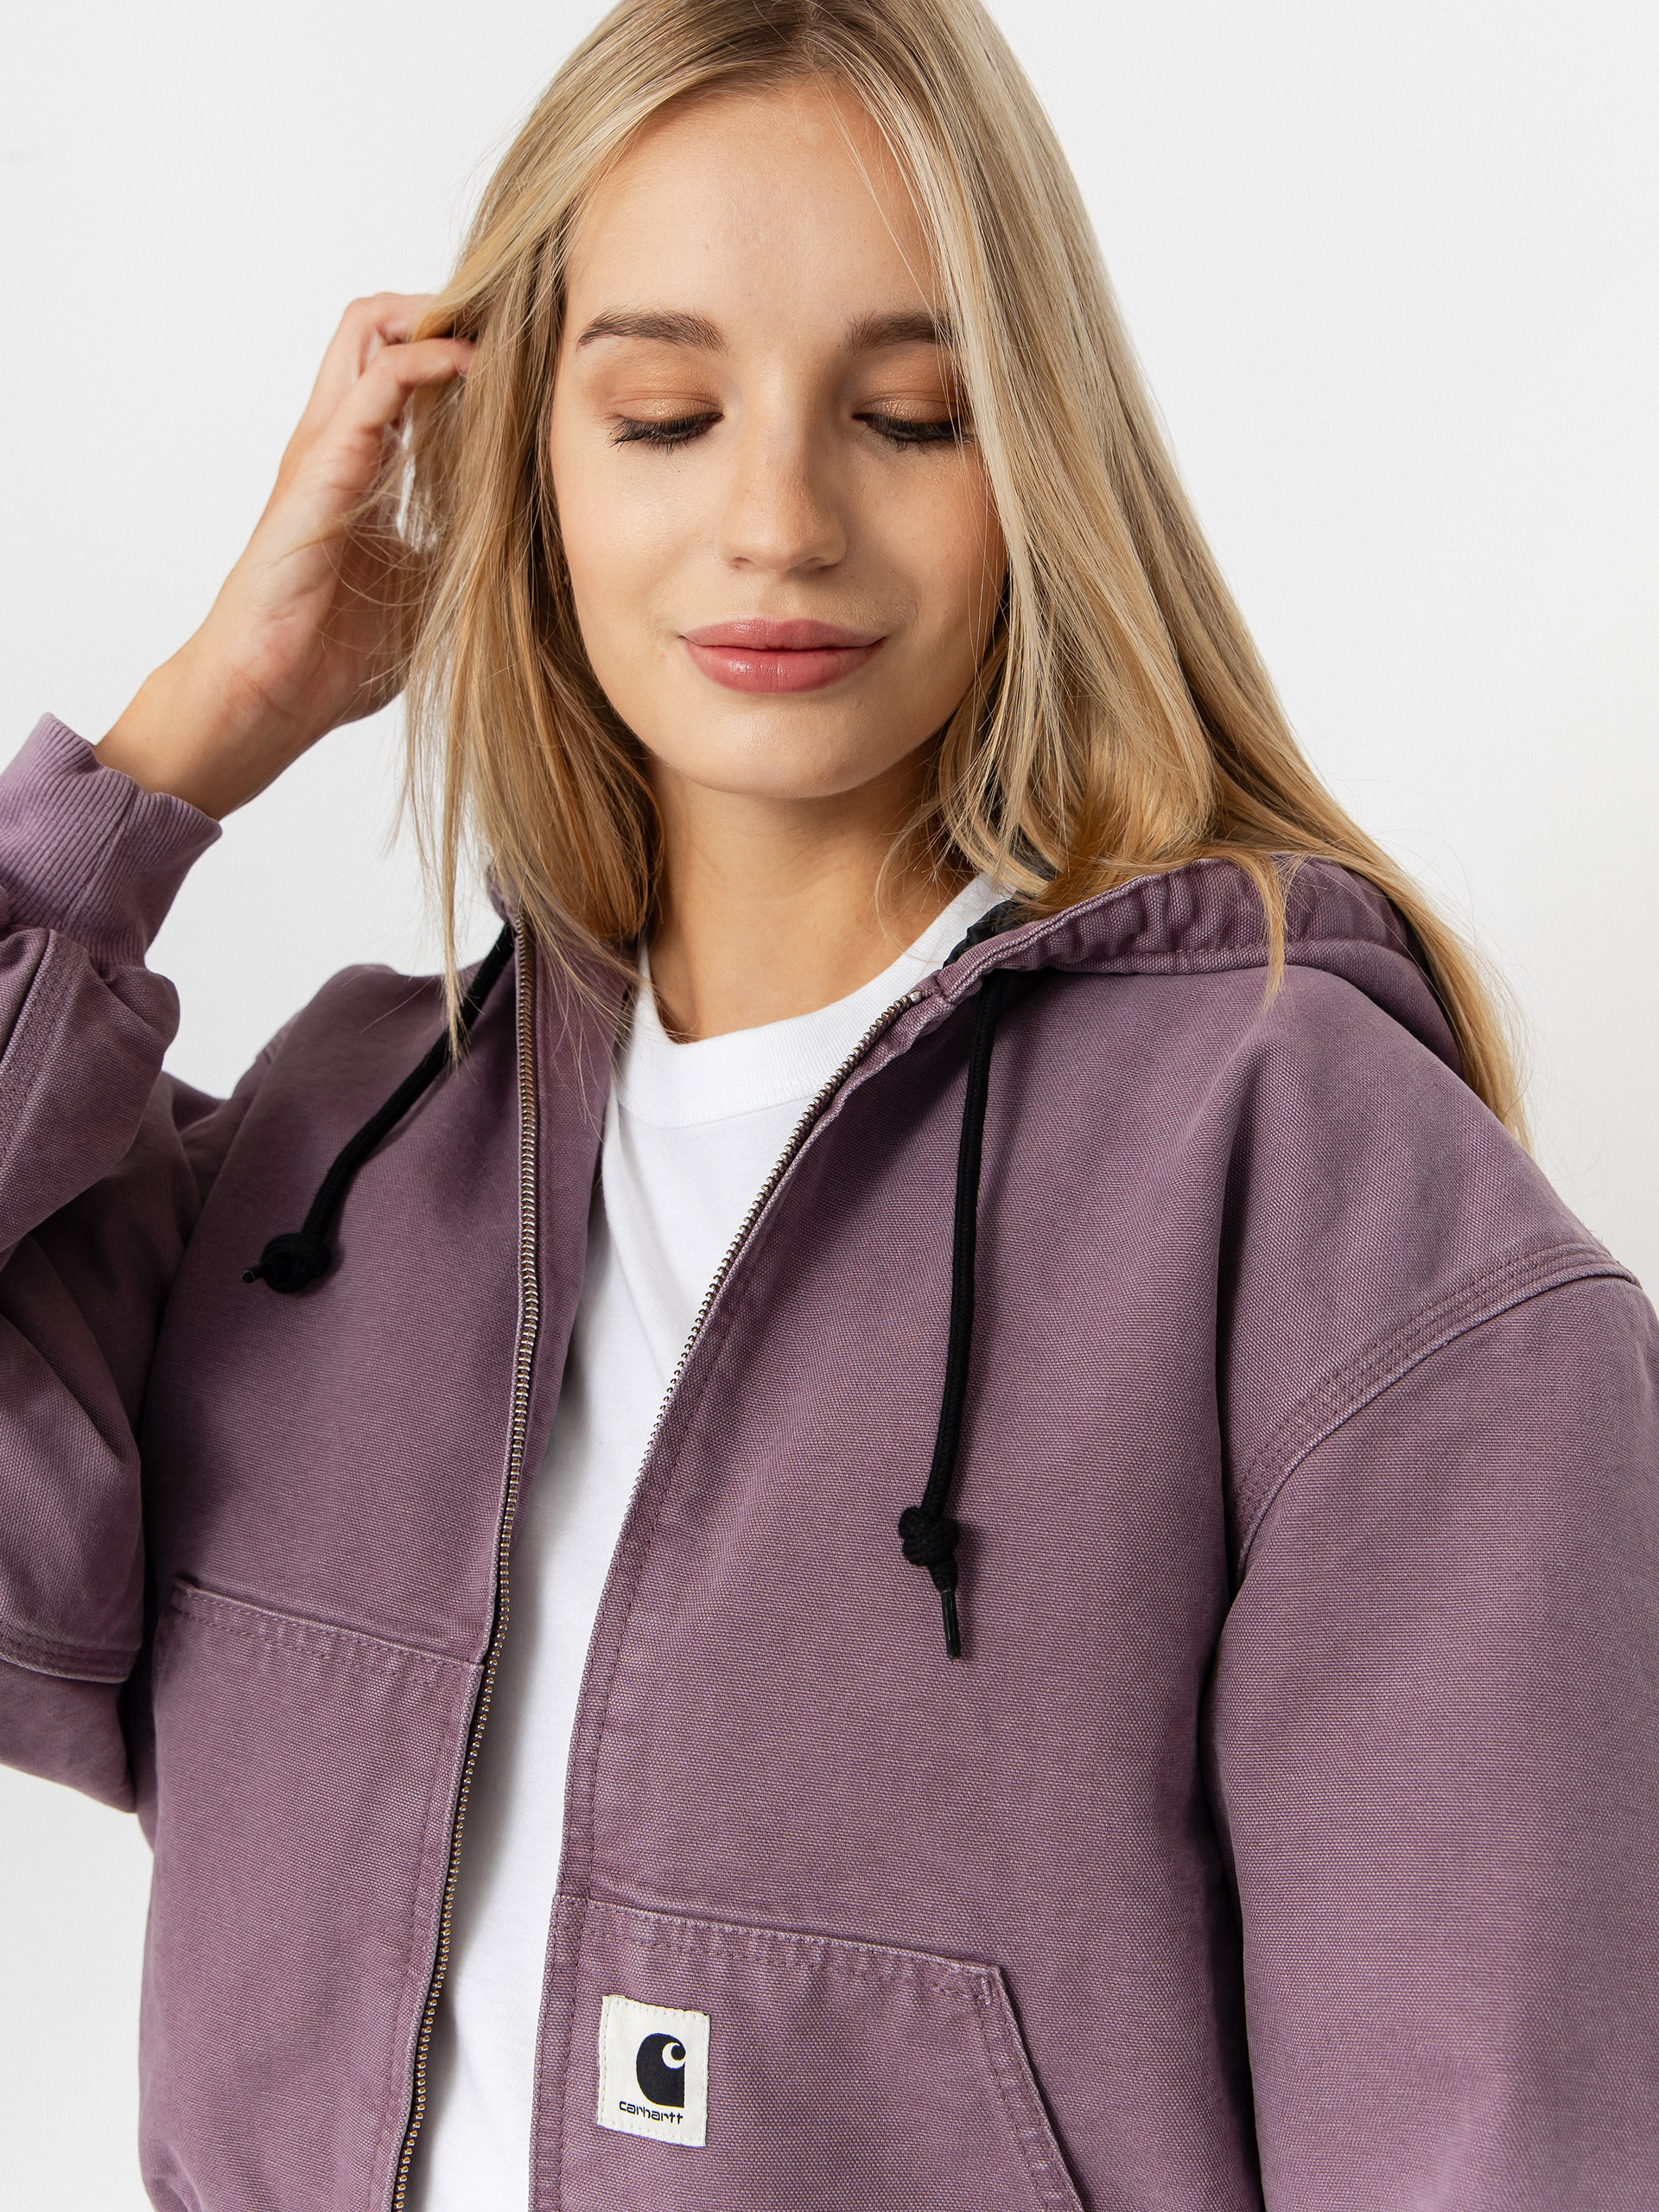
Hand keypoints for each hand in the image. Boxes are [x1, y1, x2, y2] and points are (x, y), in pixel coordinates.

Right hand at [96, 294, 473, 818]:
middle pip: (376, 325)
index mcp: (360, 466)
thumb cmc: (332, 659)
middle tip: (504, 324)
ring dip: (436, 316)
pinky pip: (375, 387)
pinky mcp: (321, 470)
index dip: (454, 347)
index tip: (518, 360)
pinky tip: (473, 367)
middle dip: (443, 307)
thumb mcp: (422, 592)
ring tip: (494, 329)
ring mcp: (324, 451)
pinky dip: (427, 361)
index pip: (400, 368)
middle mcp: (337, 444)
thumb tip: (519, 549)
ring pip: (369, 331)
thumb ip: (456, 552)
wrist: (268, 698)